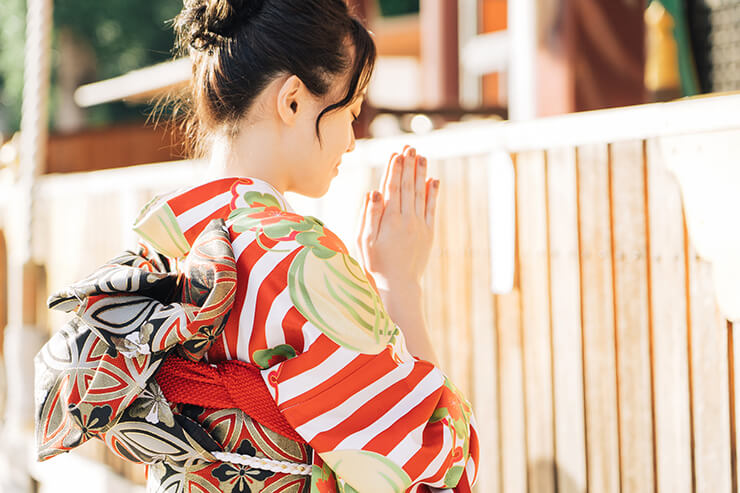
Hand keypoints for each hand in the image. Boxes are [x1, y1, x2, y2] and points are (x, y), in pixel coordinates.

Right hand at [356, 146, 439, 288]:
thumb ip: (369, 215)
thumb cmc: (375, 264)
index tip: (396, 153)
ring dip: (421, 173)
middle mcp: (407, 220)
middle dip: (409, 165)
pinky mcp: (429, 234)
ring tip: (422, 156)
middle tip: (410, 146)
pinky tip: (433, 179)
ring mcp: (420, 226)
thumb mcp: (364, 241)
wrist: (398, 286)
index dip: (394, 169)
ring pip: (421, 193)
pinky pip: (432, 208)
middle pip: (408, 186)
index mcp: (389, 220)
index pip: (392, 188)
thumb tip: (374, 191)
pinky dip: (433, 193)